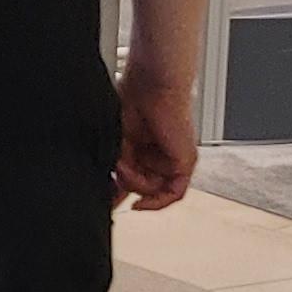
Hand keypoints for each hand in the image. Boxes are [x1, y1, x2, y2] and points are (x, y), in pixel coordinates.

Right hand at [115, 68, 198, 211]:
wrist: (149, 88)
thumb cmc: (132, 102)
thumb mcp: (116, 140)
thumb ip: (117, 165)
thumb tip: (109, 189)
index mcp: (143, 149)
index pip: (133, 179)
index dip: (118, 193)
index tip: (106, 200)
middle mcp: (160, 156)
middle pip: (143, 187)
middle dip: (125, 187)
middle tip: (111, 184)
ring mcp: (173, 160)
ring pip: (154, 190)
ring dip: (135, 184)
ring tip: (123, 166)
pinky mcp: (185, 162)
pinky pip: (173, 193)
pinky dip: (157, 201)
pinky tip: (140, 203)